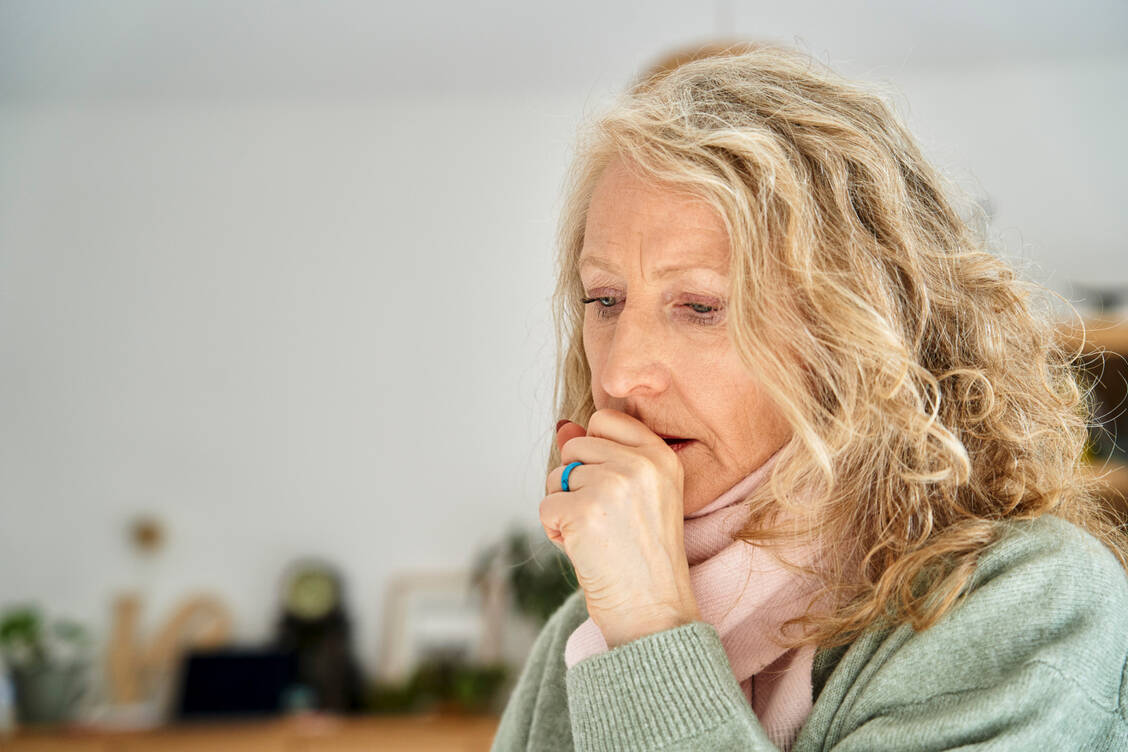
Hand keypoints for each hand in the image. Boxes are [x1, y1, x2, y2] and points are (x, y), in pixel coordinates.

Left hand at [540, 408, 700, 647]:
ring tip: (596, 536)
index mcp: (661, 457)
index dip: (593, 450)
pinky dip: (554, 530)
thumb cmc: (644, 557)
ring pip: (557, 477)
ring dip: (564, 508)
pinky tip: (582, 549)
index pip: (606, 419)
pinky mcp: (583, 511)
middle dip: (575, 483)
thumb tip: (562, 426)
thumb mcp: (638, 496)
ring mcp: (612, 485)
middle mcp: (640, 464)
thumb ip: (603, 456)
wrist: (653, 610)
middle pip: (576, 448)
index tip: (607, 486)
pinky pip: (546, 506)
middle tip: (603, 520)